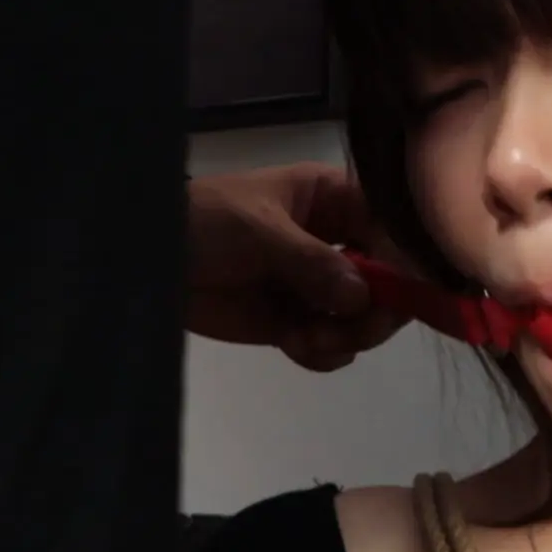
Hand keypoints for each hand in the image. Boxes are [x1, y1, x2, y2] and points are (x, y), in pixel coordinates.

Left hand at [187, 163, 407, 371]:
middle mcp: (336, 241)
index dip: (405, 264)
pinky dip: (320, 353)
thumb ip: (313, 262)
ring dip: (343, 337)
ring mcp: (316, 285)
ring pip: (364, 320)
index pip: (393, 230)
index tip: (398, 298)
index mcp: (334, 199)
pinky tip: (292, 344)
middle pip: (389, 283)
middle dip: (374, 313)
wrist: (147, 261)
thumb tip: (363, 295)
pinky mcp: (294, 321)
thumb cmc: (204, 222)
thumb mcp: (258, 230)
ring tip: (304, 338)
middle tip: (345, 331)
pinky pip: (331, 345)